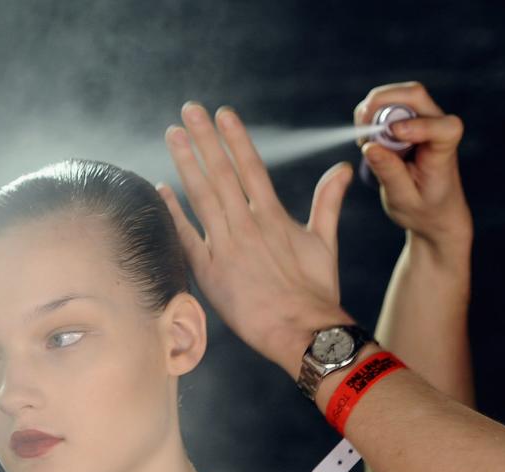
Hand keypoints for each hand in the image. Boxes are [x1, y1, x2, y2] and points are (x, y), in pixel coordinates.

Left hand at [157, 101, 356, 377]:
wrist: (302, 330)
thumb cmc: (315, 291)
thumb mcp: (325, 241)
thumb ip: (328, 201)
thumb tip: (343, 167)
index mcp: (273, 215)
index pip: (251, 166)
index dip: (236, 138)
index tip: (222, 113)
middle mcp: (247, 224)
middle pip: (222, 172)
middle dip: (205, 138)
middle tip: (189, 109)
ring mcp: (226, 246)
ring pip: (202, 196)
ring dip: (186, 163)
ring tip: (173, 134)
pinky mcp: (209, 271)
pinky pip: (185, 237)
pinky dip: (173, 212)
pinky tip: (160, 189)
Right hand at [356, 81, 473, 268]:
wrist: (434, 209)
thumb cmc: (423, 208)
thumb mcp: (403, 199)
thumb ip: (389, 172)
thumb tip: (369, 147)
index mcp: (444, 151)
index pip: (443, 128)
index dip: (417, 126)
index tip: (392, 136)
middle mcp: (438, 128)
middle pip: (414, 95)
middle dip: (382, 103)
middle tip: (361, 127)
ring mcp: (424, 121)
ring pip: (400, 94)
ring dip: (374, 107)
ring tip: (362, 138)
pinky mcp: (410, 121)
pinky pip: (390, 103)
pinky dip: (371, 113)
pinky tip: (365, 135)